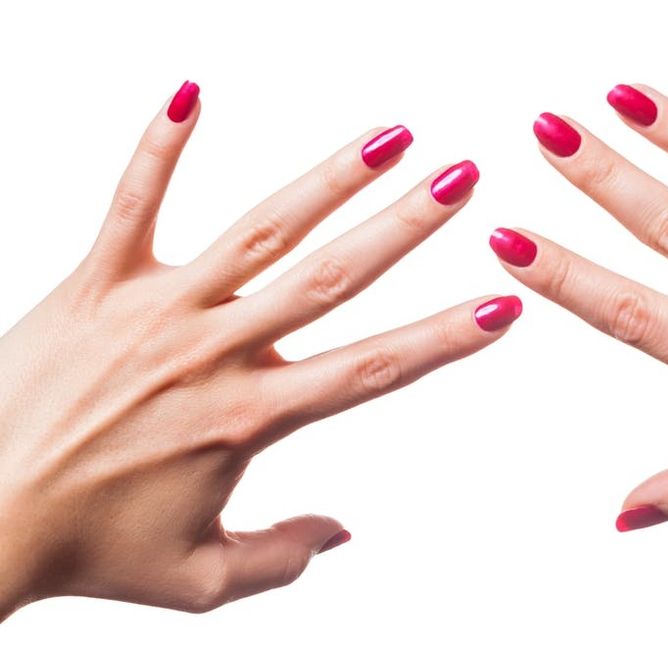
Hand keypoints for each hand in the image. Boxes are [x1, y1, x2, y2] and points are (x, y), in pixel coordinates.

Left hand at [0, 81, 520, 618]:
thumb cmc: (85, 551)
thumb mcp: (197, 580)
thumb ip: (282, 558)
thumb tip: (341, 532)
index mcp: (250, 419)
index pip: (372, 370)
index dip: (443, 340)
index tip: (498, 306)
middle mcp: (215, 352)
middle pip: (332, 278)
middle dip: (406, 225)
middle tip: (461, 178)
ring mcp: (156, 311)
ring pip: (259, 232)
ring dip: (329, 179)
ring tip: (387, 135)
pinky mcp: (96, 285)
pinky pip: (131, 203)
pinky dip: (159, 148)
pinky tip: (194, 93)